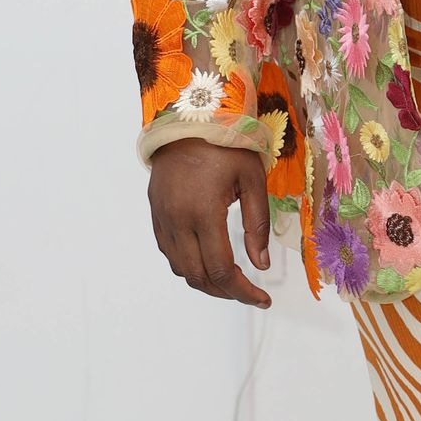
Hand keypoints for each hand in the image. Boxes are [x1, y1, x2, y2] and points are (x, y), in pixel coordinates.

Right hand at [149, 140, 272, 309]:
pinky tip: (209, 262)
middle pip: (199, 277)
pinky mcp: (156, 215)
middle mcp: (177, 221)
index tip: (264, 299)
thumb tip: (261, 264)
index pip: (222, 270)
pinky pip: (170, 253)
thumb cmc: (225, 145)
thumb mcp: (252, 179)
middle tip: (251, 293)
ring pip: (181, 270)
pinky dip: (190, 266)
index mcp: (203, 213)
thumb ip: (258, 224)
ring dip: (207, 282)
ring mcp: (162, 219)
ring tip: (232, 281)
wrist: (185, 121)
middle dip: (227, 292)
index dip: (244, 291)